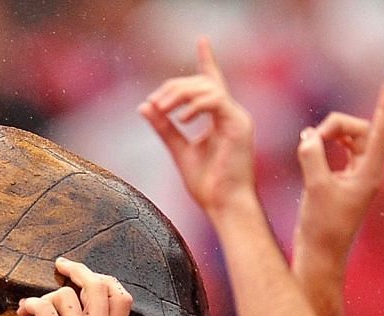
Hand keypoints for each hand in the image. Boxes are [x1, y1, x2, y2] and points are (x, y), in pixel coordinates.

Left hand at [21, 257, 131, 315]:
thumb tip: (80, 307)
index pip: (122, 296)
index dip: (106, 280)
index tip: (89, 278)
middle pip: (96, 284)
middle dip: (78, 269)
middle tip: (63, 266)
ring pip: (64, 293)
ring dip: (47, 297)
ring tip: (37, 309)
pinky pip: (42, 305)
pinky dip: (30, 305)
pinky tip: (24, 313)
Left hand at [139, 39, 256, 217]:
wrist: (225, 206)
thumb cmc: (208, 186)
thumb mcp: (179, 151)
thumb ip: (164, 128)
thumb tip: (144, 106)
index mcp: (221, 119)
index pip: (213, 83)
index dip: (207, 60)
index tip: (202, 40)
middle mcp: (232, 114)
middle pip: (202, 83)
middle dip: (175, 88)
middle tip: (155, 103)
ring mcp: (238, 118)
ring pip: (208, 87)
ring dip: (181, 94)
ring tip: (162, 109)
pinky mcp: (239, 125)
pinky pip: (216, 100)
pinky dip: (196, 105)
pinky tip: (182, 118)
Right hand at [294, 80, 383, 262]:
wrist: (319, 257)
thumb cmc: (322, 228)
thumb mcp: (315, 187)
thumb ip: (312, 155)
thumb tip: (309, 136)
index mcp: (370, 173)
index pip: (380, 130)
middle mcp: (367, 172)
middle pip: (357, 130)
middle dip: (334, 126)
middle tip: (310, 140)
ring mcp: (355, 177)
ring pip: (346, 140)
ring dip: (327, 135)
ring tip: (307, 144)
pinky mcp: (342, 183)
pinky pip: (337, 152)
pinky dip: (323, 146)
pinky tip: (308, 147)